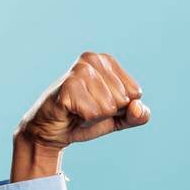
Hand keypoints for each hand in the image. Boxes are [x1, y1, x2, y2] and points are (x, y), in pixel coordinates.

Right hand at [10, 52, 149, 180]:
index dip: (120, 107)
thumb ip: (137, 116)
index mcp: (107, 61)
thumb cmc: (85, 119)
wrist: (51, 130)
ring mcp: (80, 70)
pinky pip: (94, 113)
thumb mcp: (118, 119)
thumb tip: (138, 107)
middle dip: (107, 112)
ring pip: (109, 107)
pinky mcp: (68, 86)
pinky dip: (84, 120)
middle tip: (87, 108)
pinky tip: (71, 112)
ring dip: (94, 116)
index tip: (100, 105)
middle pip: (123, 99)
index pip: (135, 93)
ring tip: (79, 110)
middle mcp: (94, 59)